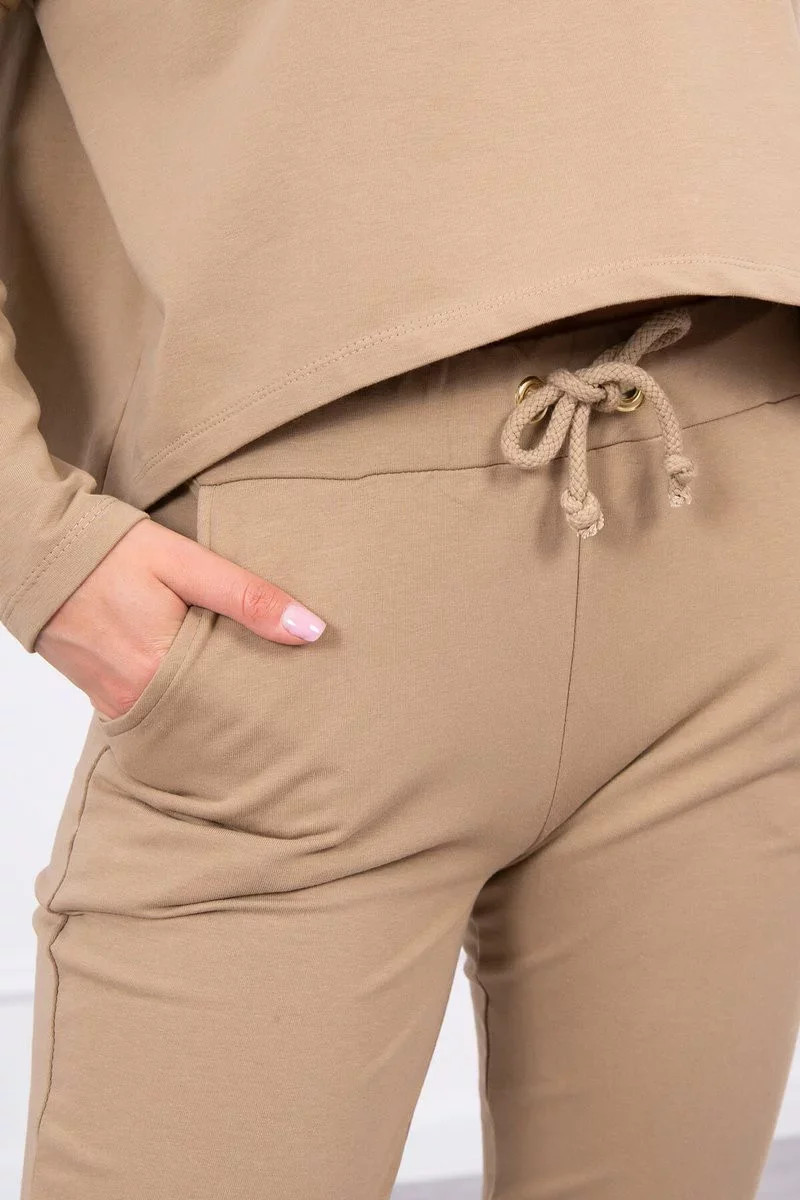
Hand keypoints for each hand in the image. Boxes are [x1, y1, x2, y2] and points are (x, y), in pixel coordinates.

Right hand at [34, 518, 325, 718]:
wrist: (38, 551)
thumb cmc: (110, 551)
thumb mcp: (185, 563)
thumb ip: (247, 598)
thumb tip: (311, 631)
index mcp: (159, 670)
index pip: (235, 702)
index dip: (269, 697)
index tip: (305, 693)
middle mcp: (134, 697)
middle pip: (210, 715)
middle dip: (246, 706)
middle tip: (288, 697)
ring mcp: (114, 700)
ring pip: (182, 715)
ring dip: (213, 703)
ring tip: (252, 689)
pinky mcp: (101, 694)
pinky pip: (153, 708)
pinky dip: (180, 699)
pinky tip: (204, 683)